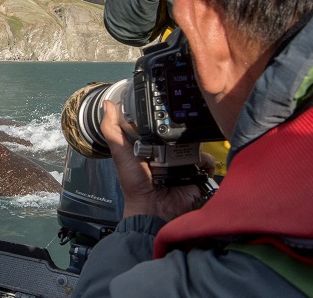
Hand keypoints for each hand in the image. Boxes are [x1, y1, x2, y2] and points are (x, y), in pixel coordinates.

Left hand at [100, 100, 214, 220]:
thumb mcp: (120, 153)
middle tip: (177, 130)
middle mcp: (167, 152)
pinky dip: (204, 161)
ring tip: (184, 151)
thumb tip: (106, 105)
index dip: (160, 115)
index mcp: (150, 146)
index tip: (164, 104)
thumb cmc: (135, 184)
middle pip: (179, 132)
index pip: (157, 124)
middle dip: (181, 129)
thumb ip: (112, 130)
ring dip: (193, 144)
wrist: (154, 208)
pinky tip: (195, 163)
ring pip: (195, 143)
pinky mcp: (196, 171)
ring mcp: (183, 162)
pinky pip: (206, 161)